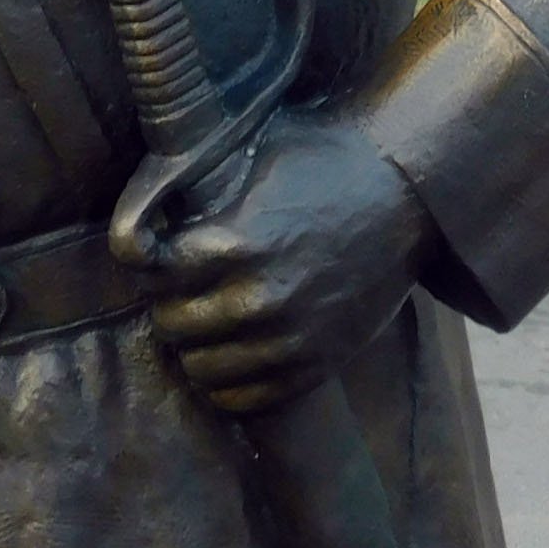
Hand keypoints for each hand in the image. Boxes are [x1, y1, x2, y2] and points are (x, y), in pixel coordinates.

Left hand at [120, 111, 436, 415]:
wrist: (412, 195)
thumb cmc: (327, 162)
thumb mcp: (254, 149)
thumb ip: (192, 179)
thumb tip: (136, 211)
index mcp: (233, 242)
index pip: (149, 274)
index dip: (151, 261)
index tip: (165, 253)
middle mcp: (256, 298)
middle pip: (169, 324)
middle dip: (172, 302)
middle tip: (190, 285)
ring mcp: (288, 339)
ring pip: (199, 368)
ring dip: (197, 344)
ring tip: (213, 318)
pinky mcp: (315, 366)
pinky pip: (242, 398)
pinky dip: (228, 381)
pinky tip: (236, 351)